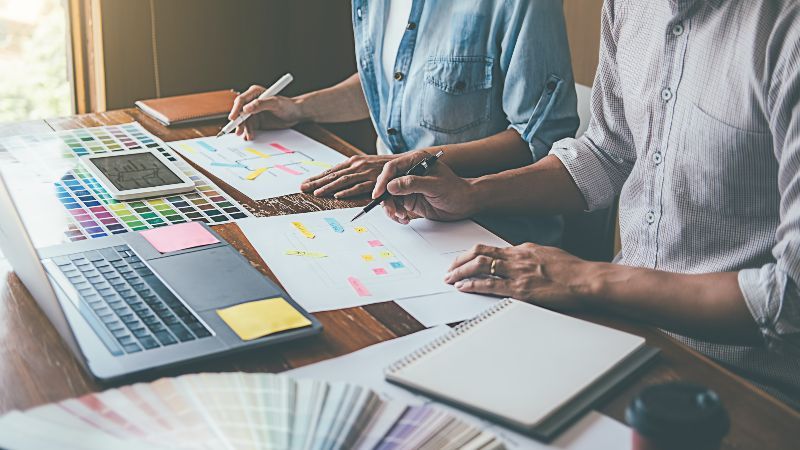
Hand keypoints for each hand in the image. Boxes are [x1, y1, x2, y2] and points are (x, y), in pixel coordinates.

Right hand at [229, 85, 304, 140]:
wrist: (296, 114)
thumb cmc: (288, 105)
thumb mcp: (275, 103)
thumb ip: (261, 104)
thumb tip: (246, 108)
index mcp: (255, 93)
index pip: (241, 100)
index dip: (236, 109)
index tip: (234, 117)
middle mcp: (252, 102)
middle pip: (240, 112)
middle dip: (238, 122)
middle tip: (239, 130)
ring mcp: (253, 112)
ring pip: (244, 121)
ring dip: (244, 129)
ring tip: (248, 136)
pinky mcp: (257, 121)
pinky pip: (249, 127)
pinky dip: (248, 132)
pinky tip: (249, 136)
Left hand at [300, 154, 398, 198]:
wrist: (405, 163)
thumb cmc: (384, 167)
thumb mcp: (366, 166)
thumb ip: (352, 172)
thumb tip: (336, 181)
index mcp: (354, 161)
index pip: (332, 170)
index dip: (318, 177)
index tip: (306, 184)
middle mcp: (358, 165)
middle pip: (334, 175)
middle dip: (317, 182)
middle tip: (304, 189)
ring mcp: (366, 172)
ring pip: (343, 180)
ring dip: (329, 187)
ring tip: (317, 194)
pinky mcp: (374, 181)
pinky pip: (359, 187)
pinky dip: (348, 192)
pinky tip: (338, 196)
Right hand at [373, 151, 478, 223]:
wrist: (464, 204)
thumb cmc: (455, 190)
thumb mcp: (434, 185)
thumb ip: (412, 184)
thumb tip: (391, 185)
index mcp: (415, 162)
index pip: (392, 168)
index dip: (382, 181)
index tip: (379, 193)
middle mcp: (409, 173)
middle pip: (387, 184)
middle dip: (386, 199)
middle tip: (392, 211)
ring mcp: (408, 188)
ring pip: (389, 197)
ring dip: (391, 209)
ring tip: (402, 217)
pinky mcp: (409, 200)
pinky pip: (396, 207)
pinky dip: (397, 215)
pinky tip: (405, 219)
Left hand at [444, 243, 594, 309]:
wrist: (587, 279)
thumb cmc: (573, 270)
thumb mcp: (548, 255)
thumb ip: (530, 257)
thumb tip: (519, 260)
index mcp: (523, 249)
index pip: (490, 248)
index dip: (471, 254)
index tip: (462, 260)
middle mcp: (517, 257)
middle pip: (479, 253)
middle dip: (460, 261)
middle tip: (449, 269)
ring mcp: (518, 272)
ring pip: (480, 266)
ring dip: (461, 272)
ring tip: (450, 278)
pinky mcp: (521, 289)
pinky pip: (491, 285)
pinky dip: (473, 285)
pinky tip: (464, 287)